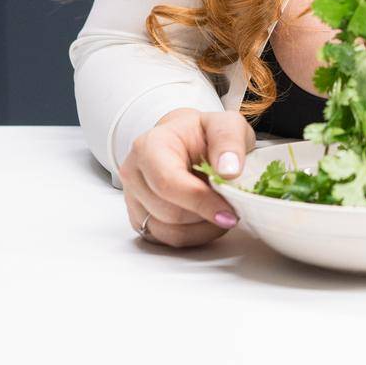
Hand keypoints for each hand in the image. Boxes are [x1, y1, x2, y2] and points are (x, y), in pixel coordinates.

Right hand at [118, 108, 254, 247]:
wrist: (186, 141)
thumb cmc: (203, 134)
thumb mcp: (225, 124)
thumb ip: (229, 142)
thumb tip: (228, 170)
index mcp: (149, 146)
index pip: (168, 183)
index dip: (200, 202)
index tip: (229, 212)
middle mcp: (134, 174)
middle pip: (170, 213)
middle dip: (206, 214)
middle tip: (232, 204)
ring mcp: (133, 199)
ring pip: (169, 232)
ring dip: (202, 228)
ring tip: (220, 208)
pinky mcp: (140, 219)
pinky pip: (168, 240)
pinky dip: (194, 235)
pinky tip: (207, 216)